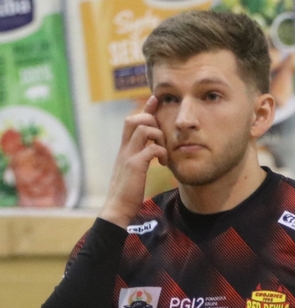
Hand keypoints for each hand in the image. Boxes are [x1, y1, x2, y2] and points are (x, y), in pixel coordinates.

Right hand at [99, 96, 166, 227]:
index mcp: (124, 149)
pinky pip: (152, 149)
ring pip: (144, 128)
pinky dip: (162, 152)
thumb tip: (151, 152)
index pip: (131, 121)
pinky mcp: (135, 166)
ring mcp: (128, 156)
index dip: (145, 108)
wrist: (118, 209)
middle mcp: (124, 148)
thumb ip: (140, 158)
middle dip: (151, 119)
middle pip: (134, 118)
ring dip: (159, 136)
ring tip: (163, 153)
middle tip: (162, 136)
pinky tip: (164, 164)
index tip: (156, 99)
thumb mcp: (133, 171)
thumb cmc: (128, 192)